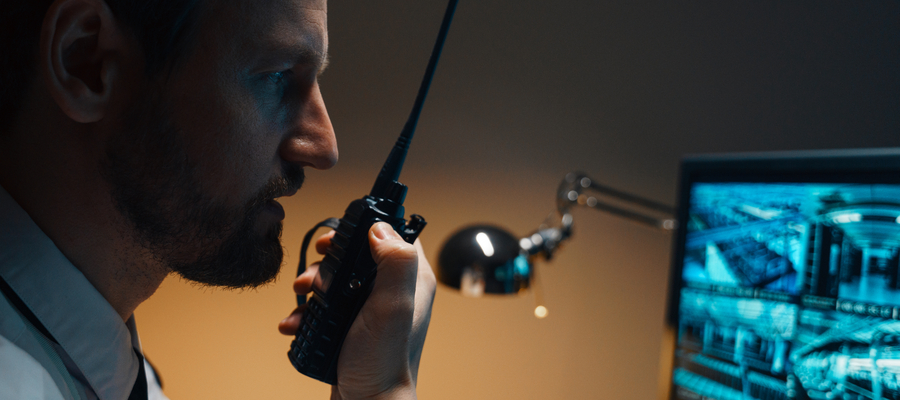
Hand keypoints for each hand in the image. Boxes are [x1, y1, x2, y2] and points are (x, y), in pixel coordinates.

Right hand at [279, 222, 435, 398]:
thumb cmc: (384, 363)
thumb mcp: (392, 306)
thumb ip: (395, 263)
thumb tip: (381, 228)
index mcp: (413, 279)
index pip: (395, 233)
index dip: (366, 227)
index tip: (340, 235)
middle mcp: (395, 291)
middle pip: (359, 254)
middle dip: (329, 260)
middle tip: (317, 269)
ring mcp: (373, 309)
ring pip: (338, 279)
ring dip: (314, 285)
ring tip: (303, 295)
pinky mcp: (353, 325)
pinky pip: (327, 306)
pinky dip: (309, 312)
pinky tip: (296, 322)